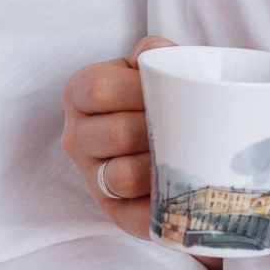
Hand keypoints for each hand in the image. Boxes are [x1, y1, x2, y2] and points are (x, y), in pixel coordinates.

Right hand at [62, 36, 171, 236]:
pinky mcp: (114, 212)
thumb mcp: (150, 65)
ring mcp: (92, 177)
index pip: (100, 90)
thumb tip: (157, 58)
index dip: (139, 91)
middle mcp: (77, 138)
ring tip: (190, 157)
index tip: (173, 92)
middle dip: (159, 130)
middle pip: (117, 135)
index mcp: (79, 94)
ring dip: (162, 167)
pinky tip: (186, 199)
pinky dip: (163, 212)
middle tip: (192, 126)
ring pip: (124, 178)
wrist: (163, 133)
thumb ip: (154, 51)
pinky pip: (137, 218)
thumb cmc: (157, 92)